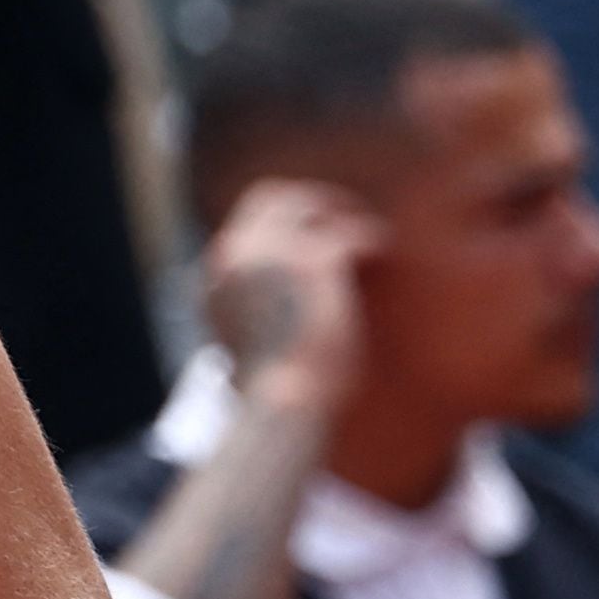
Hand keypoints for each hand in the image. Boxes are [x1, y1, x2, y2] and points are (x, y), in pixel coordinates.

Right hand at [198, 178, 377, 422]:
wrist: (283, 401)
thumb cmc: (272, 392)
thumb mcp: (246, 349)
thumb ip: (249, 318)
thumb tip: (256, 331)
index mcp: (215, 278)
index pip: (244, 226)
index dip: (280, 223)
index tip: (309, 231)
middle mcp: (237, 254)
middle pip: (270, 198)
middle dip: (306, 200)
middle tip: (339, 212)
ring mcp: (272, 252)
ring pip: (308, 205)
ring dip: (338, 211)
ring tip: (367, 229)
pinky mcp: (312, 260)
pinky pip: (345, 233)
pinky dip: (365, 236)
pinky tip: (382, 244)